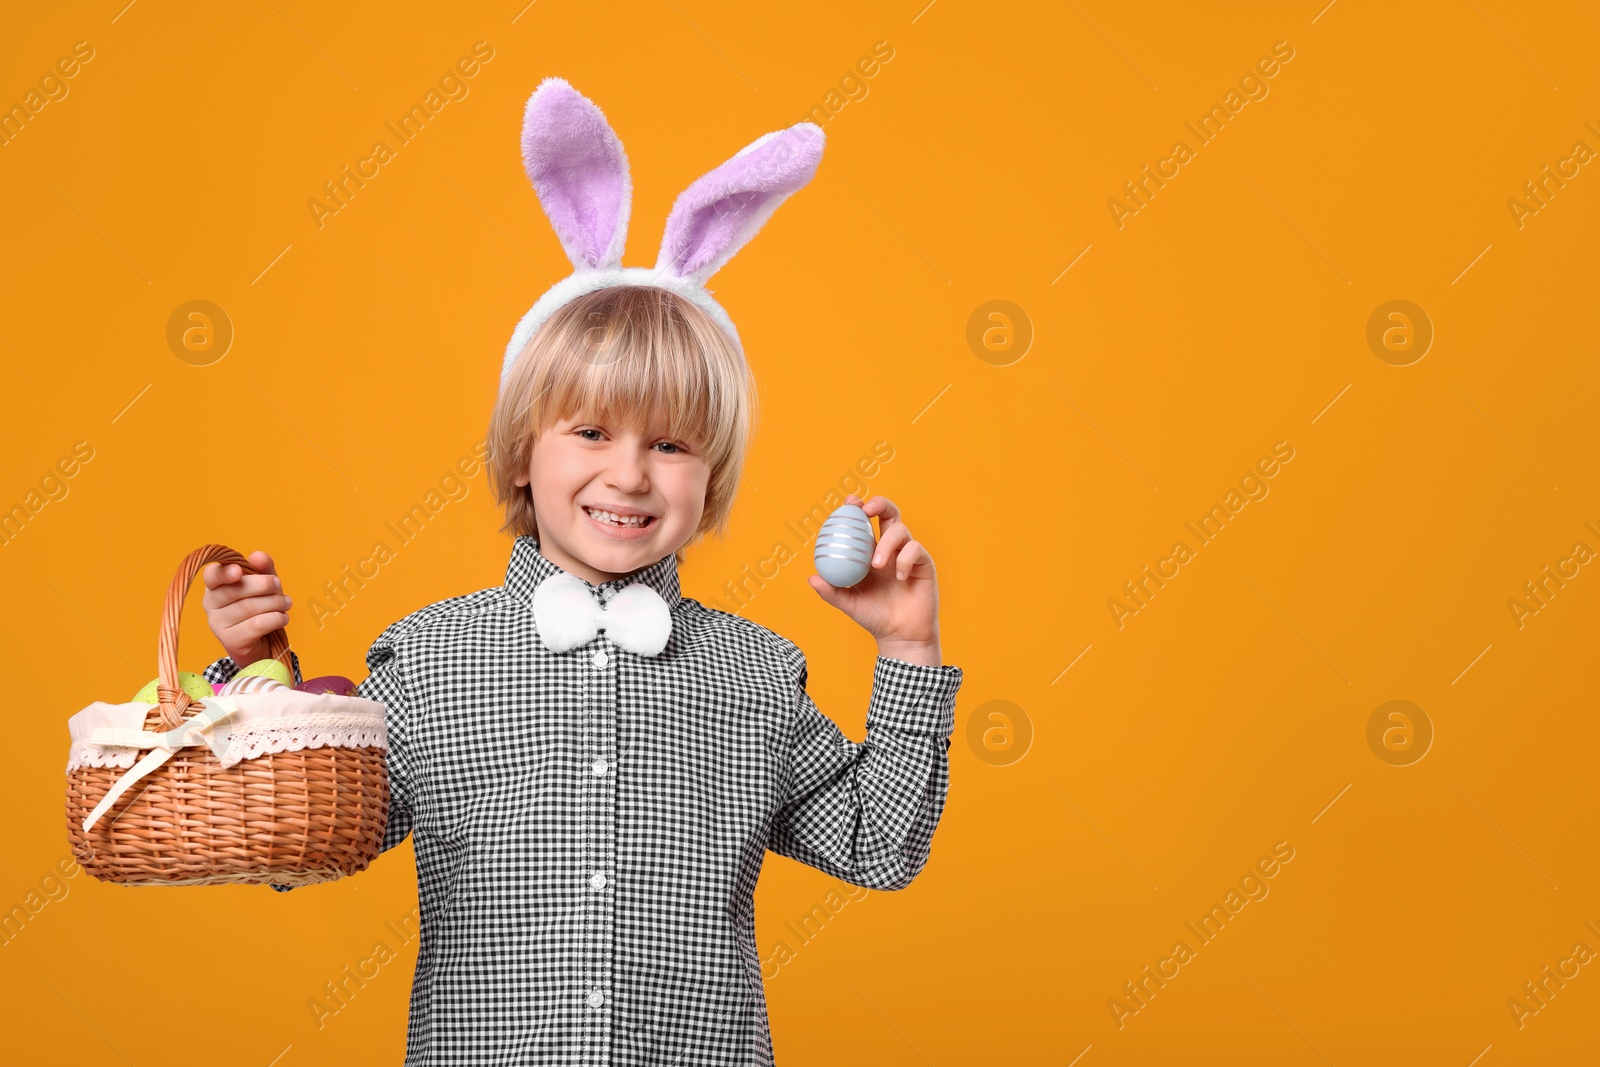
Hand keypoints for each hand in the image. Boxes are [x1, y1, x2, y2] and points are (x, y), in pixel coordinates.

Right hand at [201, 550, 291, 666]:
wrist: (263, 644)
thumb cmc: (261, 608)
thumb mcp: (265, 585)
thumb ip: (262, 568)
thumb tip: (258, 555)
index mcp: (215, 586)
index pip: (212, 575)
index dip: (224, 572)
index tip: (239, 571)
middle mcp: (211, 604)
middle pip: (236, 589)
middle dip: (264, 585)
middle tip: (279, 586)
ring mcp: (218, 624)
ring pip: (249, 607)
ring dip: (275, 603)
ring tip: (286, 603)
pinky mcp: (231, 641)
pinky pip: (256, 625)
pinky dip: (276, 619)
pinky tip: (283, 618)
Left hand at [807, 494, 942, 665]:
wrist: (900, 635)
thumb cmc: (875, 617)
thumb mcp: (848, 603)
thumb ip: (831, 592)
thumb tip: (812, 579)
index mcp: (870, 552)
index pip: (865, 522)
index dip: (857, 508)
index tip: (848, 502)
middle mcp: (890, 548)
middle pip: (888, 513)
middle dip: (878, 504)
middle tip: (866, 510)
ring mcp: (908, 554)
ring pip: (900, 530)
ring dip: (887, 543)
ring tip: (876, 564)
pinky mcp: (924, 563)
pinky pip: (915, 549)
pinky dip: (904, 559)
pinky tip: (899, 576)